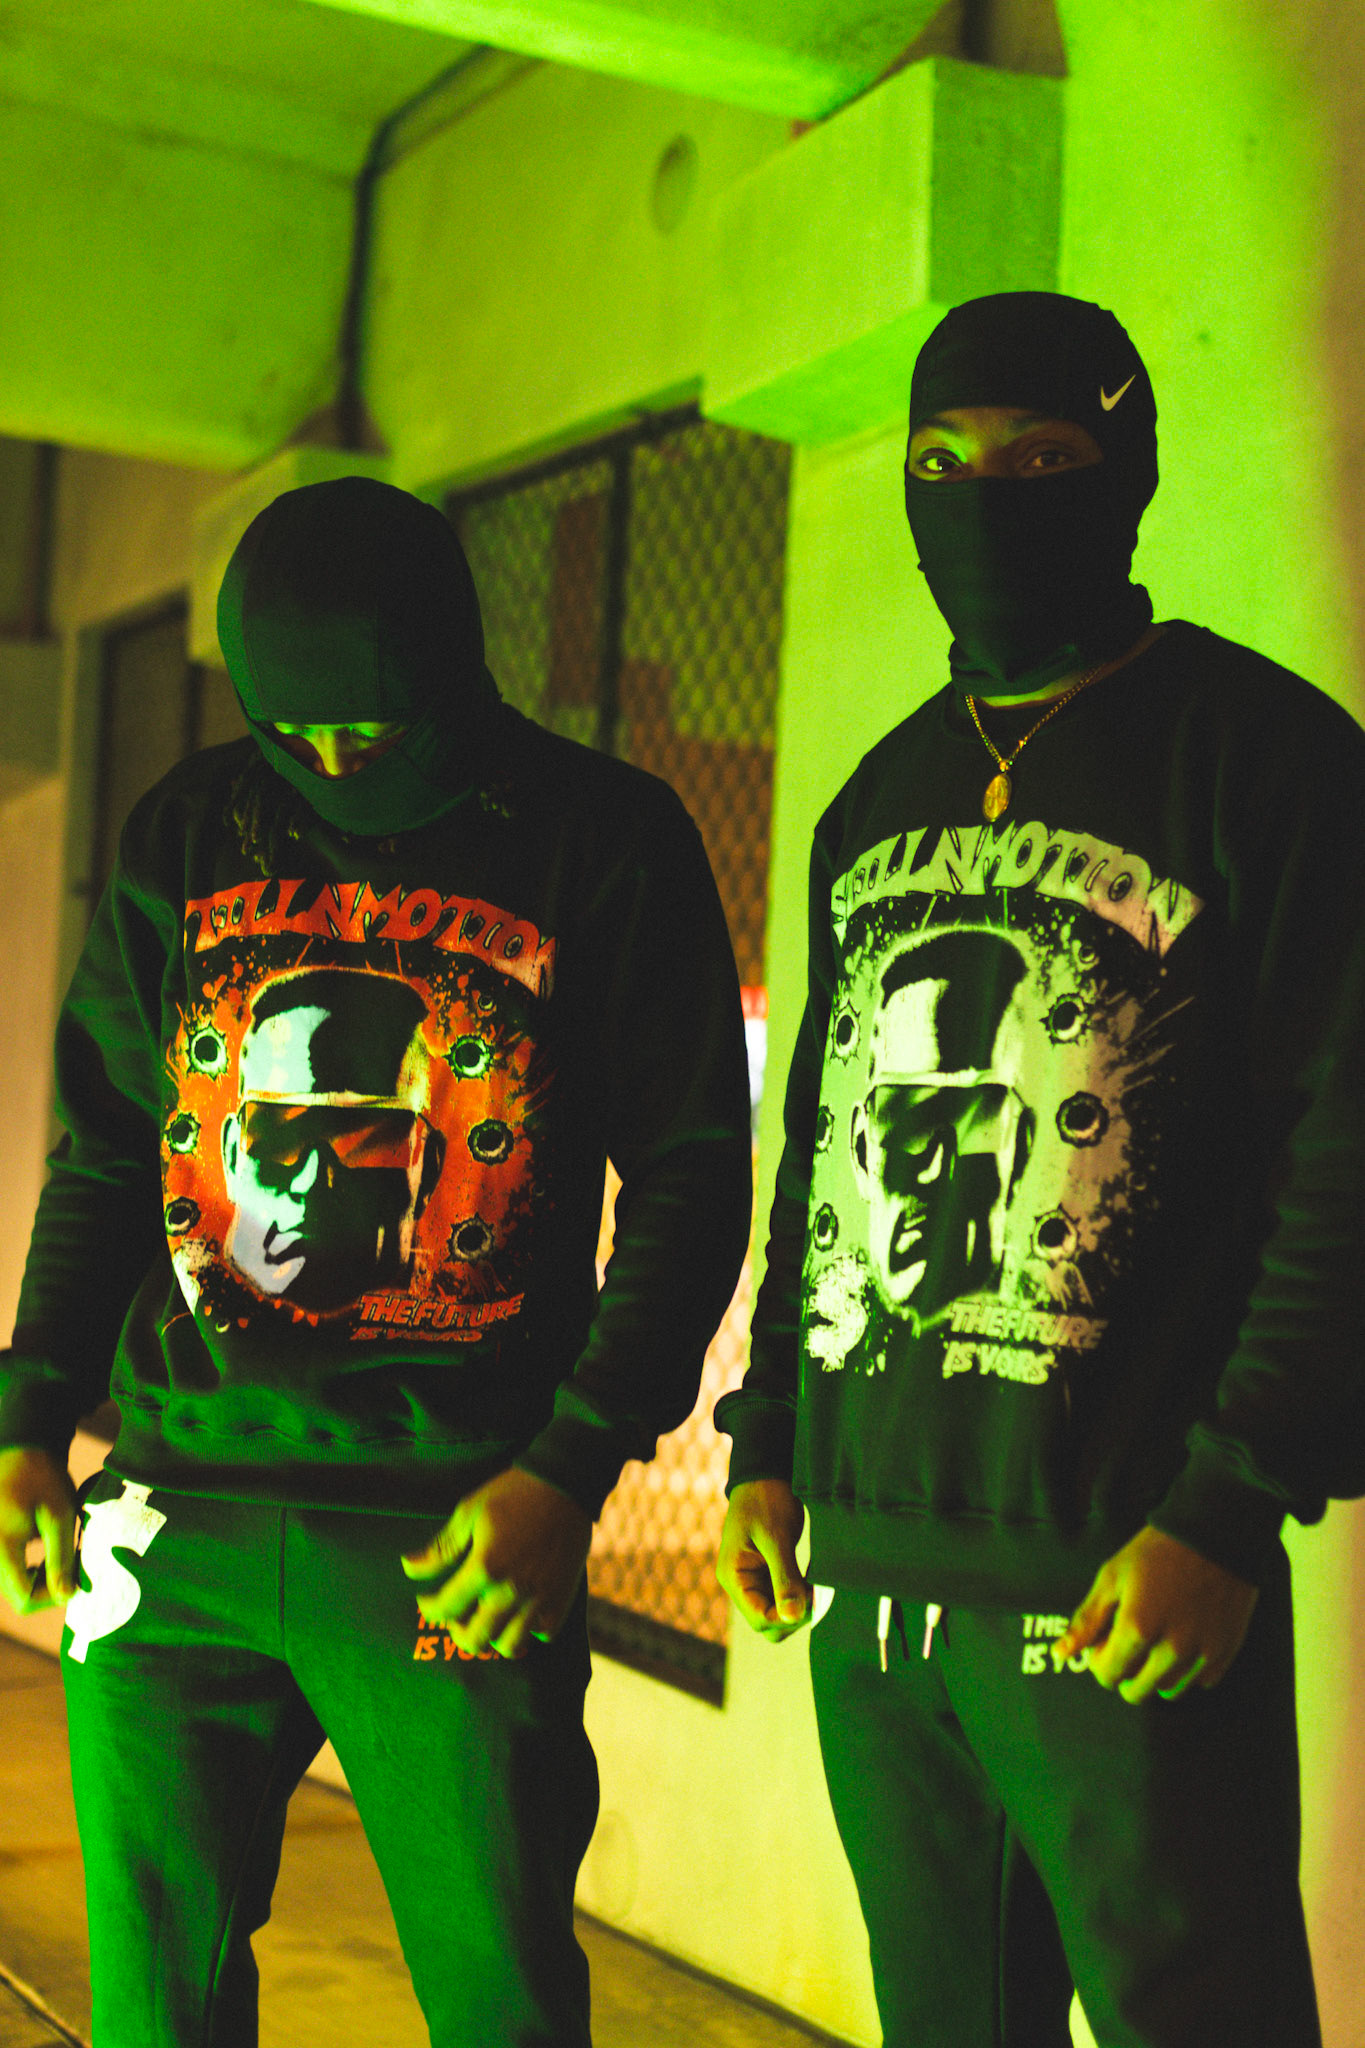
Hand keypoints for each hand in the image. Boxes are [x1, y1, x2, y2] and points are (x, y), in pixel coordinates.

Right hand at [0, 1447, 77, 1614]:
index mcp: (0, 1546)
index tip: (74, 1576)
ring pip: (12, 1582)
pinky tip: (45, 1545)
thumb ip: (61, 1558)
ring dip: (38, 1575)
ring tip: (59, 1549)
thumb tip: (66, 1596)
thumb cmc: (40, 1477)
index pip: (23, 1598)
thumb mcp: (59, 1515)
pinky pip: (8, 1568)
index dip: (53, 1596)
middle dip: (48, 1584)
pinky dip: (28, 1565)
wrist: (18, 1449)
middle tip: (71, 1559)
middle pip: (16, 1592)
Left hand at [401, 1467, 591, 1660]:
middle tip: (457, 1616)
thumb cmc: (512, 1494)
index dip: (429, 1608)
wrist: (564, 1485)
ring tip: (488, 1620)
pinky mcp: (562, 1599)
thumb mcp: (469, 1513)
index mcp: (484, 1567)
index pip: (446, 1608)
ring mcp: (539, 1598)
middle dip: (458, 1632)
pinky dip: (529, 1631)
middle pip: (475, 1640)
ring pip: (509, 1647)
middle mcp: (510, 1591)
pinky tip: (521, 1613)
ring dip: (493, 1638)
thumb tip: (408, 1567)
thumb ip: (440, 1548)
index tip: (426, 1601)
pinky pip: (543, 1635)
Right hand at [717, 1478, 811, 1640]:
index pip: (760, 1619)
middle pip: (768, 1623)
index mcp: (734, 1576)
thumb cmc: (766, 1500)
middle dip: (795, 1616)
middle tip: (819, 1595)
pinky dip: (801, 1594)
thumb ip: (784, 1578)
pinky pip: (784, 1596)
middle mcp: (741, 1583)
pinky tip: (815, 1583)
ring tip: (820, 1588)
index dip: (788, 1618)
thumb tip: (794, 1617)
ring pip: (778, 1612)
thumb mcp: (776, 1538)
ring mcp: (754, 1579)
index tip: (814, 1601)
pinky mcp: (768, 1573)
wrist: (766, 1473)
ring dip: (800, 1606)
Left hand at [1053, 1524, 1259, 1702]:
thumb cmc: (1157, 1551)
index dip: (1100, 1661)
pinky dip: (1187, 1669)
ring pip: (1168, 1690)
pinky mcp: (1225, 1652)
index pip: (1107, 1676)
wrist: (1213, 1534)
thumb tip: (1060, 1653)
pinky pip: (1199, 1681)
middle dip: (1125, 1673)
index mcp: (1137, 1628)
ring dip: (1155, 1673)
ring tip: (1155, 1641)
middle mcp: (1171, 1649)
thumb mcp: (1112, 1577)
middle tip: (1128, 1643)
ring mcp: (1201, 1653)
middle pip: (1137, 1692)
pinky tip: (1182, 1640)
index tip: (1104, 1642)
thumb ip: (1087, 1620)